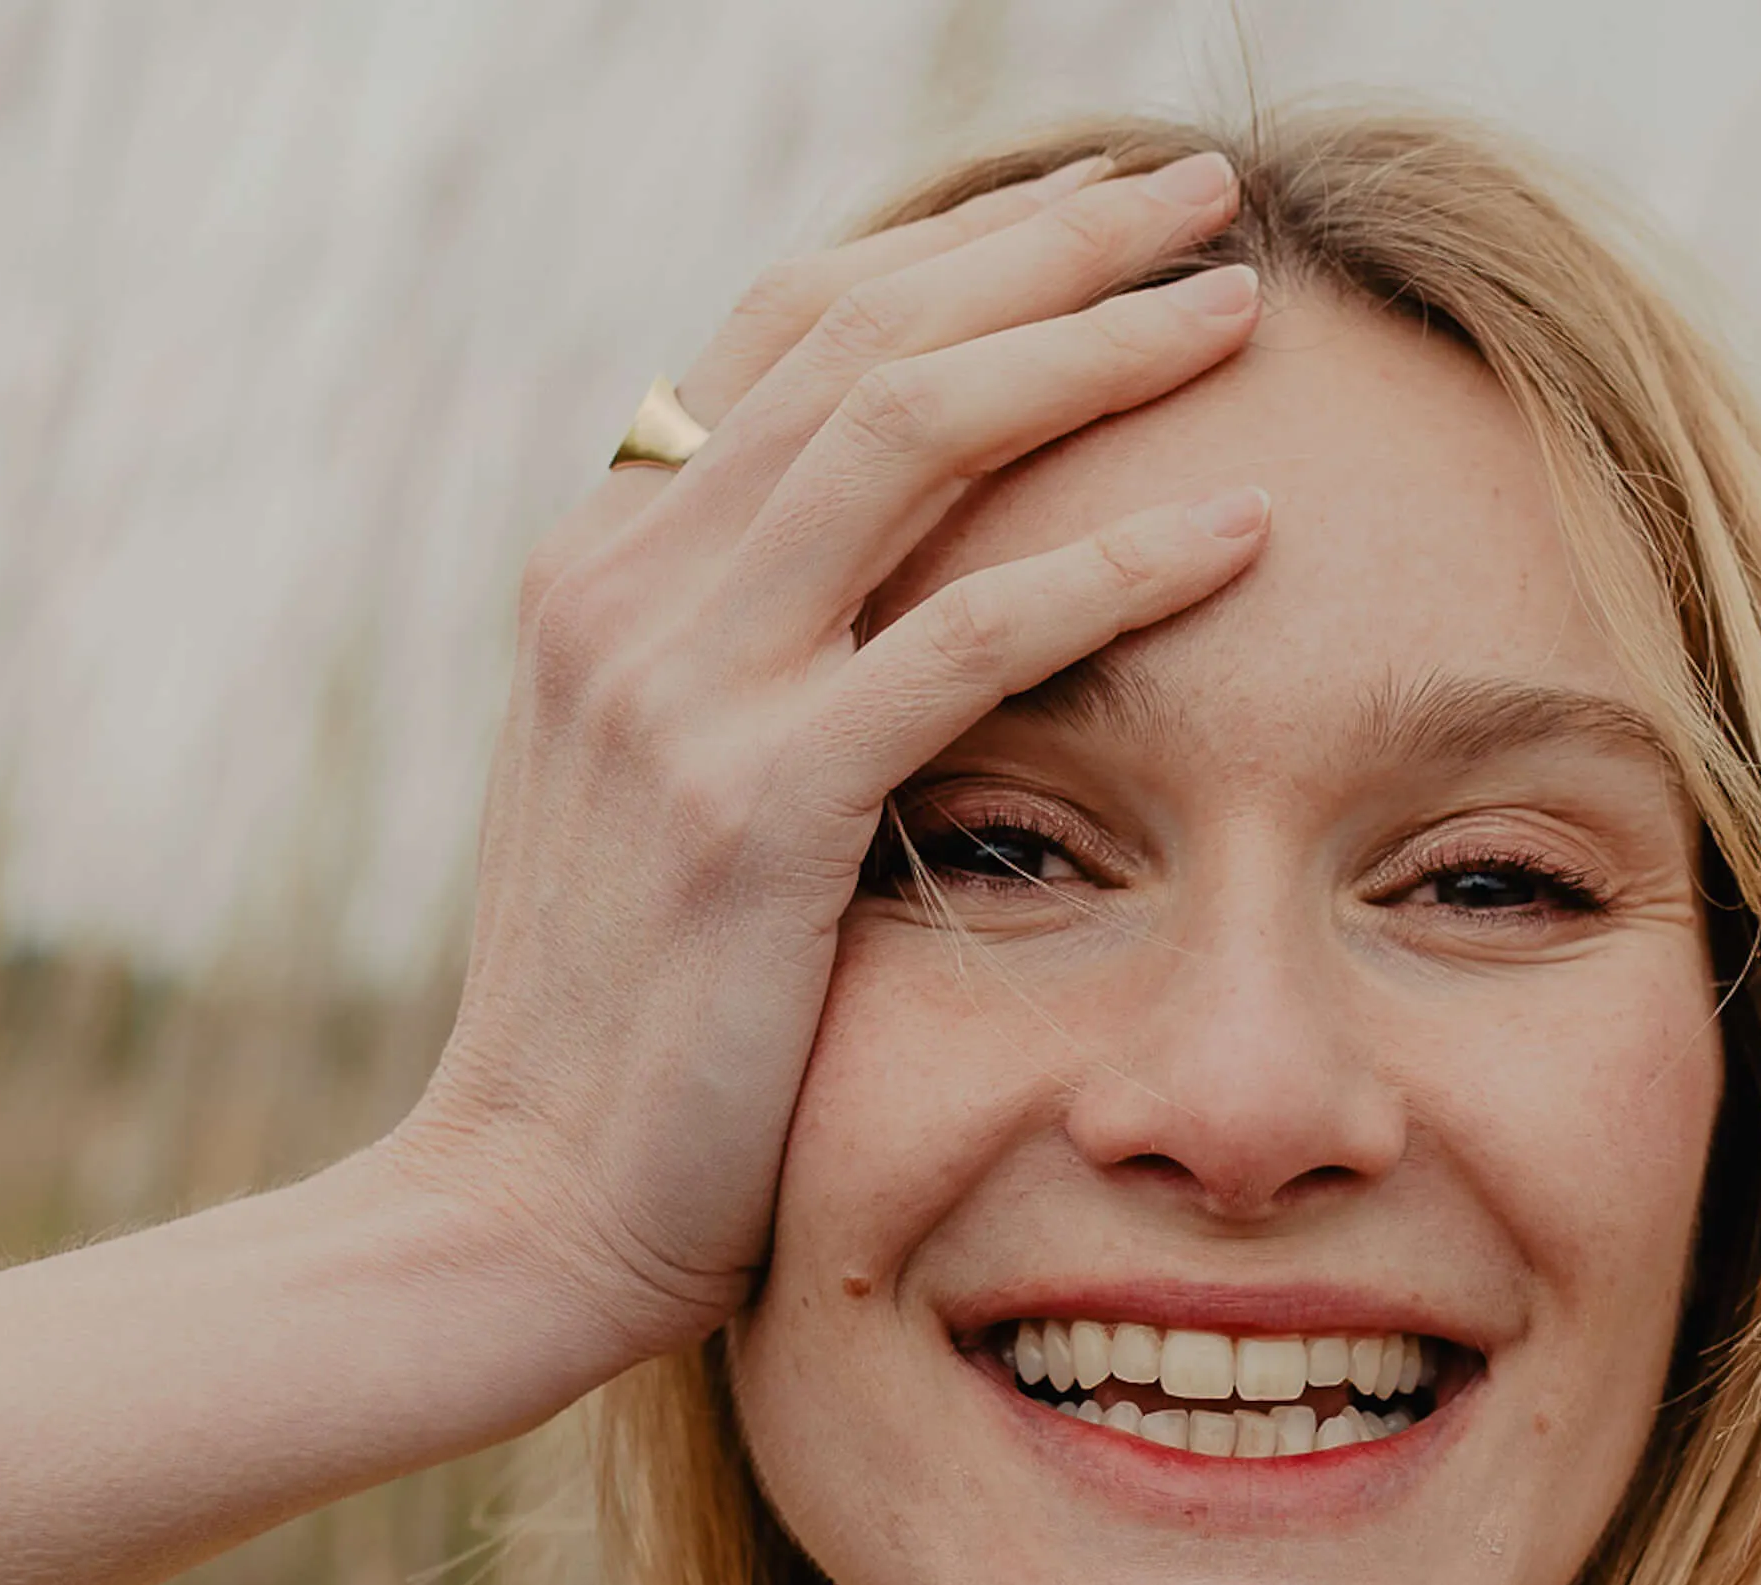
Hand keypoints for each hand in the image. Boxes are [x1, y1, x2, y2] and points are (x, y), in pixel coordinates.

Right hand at [393, 148, 1270, 1385]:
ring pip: (914, 428)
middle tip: (1201, 196)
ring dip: (1094, 346)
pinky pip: (969, 640)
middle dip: (1047, 241)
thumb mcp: (660, 815)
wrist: (518, 1212)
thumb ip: (739, 683)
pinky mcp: (758, 808)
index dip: (956, 249)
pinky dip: (1118, 569)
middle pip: (863, 330)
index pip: (787, 329)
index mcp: (600, 572)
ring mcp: (678, 687)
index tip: (1099, 216)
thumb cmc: (625, 1047)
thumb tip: (871, 610)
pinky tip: (1242, 532)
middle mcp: (622, 588)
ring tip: (1235, 308)